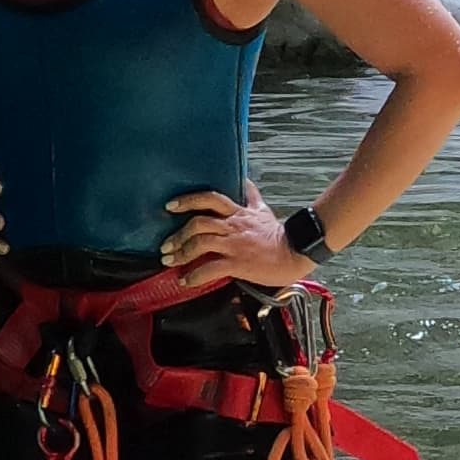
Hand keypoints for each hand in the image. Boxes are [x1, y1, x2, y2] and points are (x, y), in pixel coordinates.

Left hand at [161, 181, 299, 291]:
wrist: (294, 253)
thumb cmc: (278, 234)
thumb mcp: (263, 209)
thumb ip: (251, 195)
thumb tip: (245, 179)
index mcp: (238, 212)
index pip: (210, 198)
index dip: (188, 200)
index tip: (170, 206)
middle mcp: (233, 226)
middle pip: (199, 223)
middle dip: (178, 234)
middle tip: (165, 245)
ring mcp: (234, 244)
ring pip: (201, 243)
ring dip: (181, 253)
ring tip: (170, 262)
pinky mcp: (237, 263)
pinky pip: (210, 269)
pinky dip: (194, 276)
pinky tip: (185, 280)